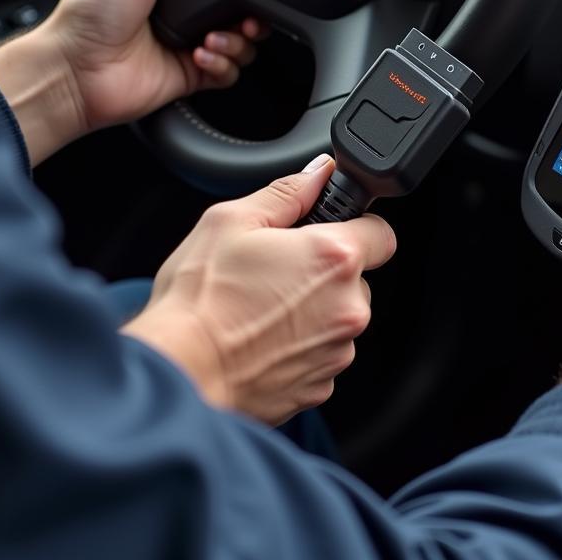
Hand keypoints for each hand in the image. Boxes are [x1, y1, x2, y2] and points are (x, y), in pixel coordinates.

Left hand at [49, 0, 261, 129]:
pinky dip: (223, 63)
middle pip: (242, 5)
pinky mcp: (192, 72)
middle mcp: (185, 8)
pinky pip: (229, 71)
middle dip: (252, 10)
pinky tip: (202, 54)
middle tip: (246, 11)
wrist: (78, 68)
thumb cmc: (91, 9)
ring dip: (238, 40)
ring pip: (244, 40)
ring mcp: (190, 41)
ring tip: (212, 36)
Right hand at [123, 156, 396, 424]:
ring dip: (313, 310)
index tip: (330, 230)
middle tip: (277, 271)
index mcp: (334, 258)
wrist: (179, 374)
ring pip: (338, 318)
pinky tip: (261, 339)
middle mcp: (347, 307)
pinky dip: (299, 346)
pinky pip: (320, 354)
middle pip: (357, 278)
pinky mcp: (319, 388)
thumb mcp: (231, 221)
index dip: (357, 226)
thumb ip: (287, 192)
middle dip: (325, 272)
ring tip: (261, 308)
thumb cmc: (200, 301)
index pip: (382, 233)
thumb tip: (317, 173)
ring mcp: (336, 352)